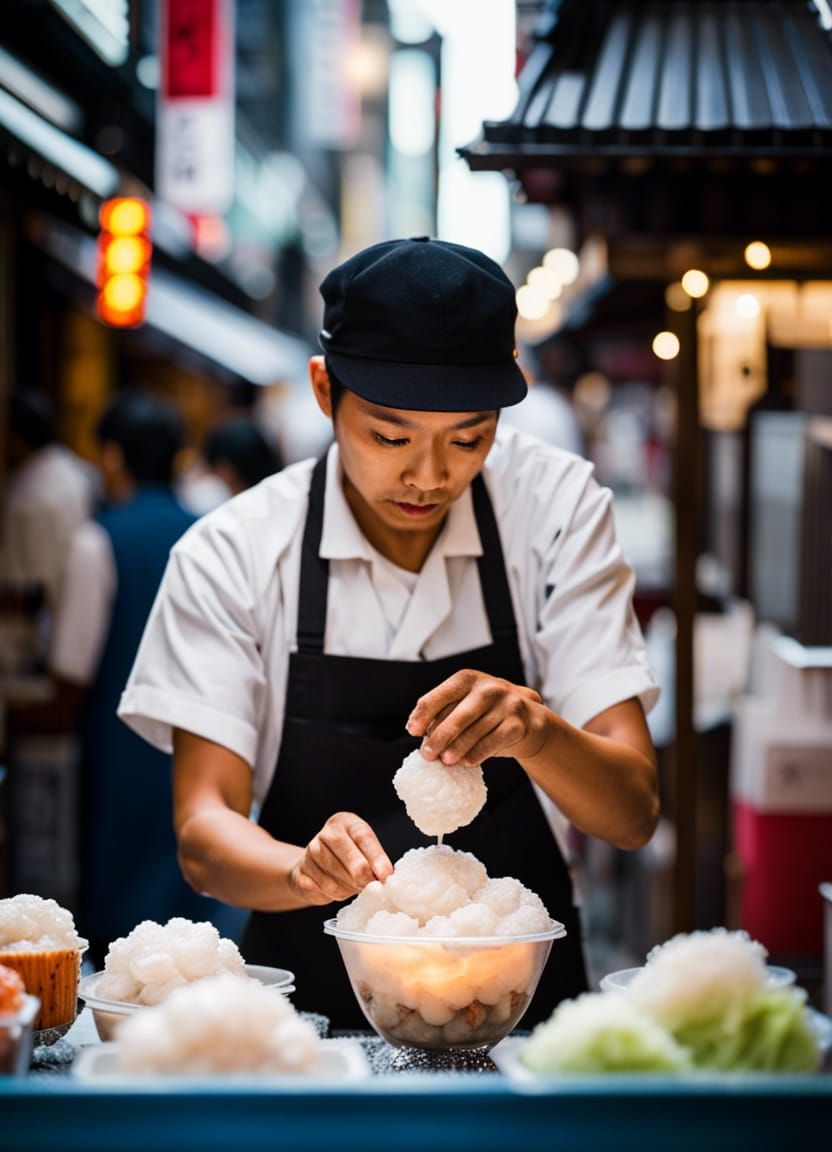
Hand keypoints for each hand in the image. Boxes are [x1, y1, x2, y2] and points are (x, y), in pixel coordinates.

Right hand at [288, 812, 392, 906]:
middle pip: (349, 856)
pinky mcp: (301, 873)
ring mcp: (310, 853)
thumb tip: (387, 877)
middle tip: (374, 888)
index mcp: (344, 822)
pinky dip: (337, 894)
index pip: (362, 836)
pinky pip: (325, 890)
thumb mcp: (363, 850)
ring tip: (355, 887)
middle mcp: (325, 834)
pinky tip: (339, 889)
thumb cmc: (347, 857)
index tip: (385, 874)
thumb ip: (375, 860)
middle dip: (364, 876)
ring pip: (336, 878)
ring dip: (351, 888)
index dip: (376, 857)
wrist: (314, 866)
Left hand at [406, 670, 546, 767]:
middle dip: (439, 737)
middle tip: (427, 755)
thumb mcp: (465, 704)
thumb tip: (416, 729)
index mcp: (467, 679)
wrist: (528, 719)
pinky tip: (467, 762)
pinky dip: (478, 753)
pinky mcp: (517, 723)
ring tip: (446, 761)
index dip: (424, 714)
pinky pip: (493, 741)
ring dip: (458, 748)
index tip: (413, 731)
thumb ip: (443, 713)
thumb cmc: (486, 713)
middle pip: (458, 714)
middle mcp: (488, 687)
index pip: (441, 695)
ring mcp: (506, 704)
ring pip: (475, 730)